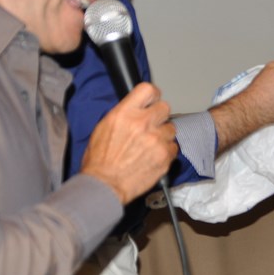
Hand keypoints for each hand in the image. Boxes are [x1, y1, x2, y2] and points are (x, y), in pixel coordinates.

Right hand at [80, 82, 177, 204]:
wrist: (105, 184)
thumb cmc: (100, 160)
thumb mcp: (104, 127)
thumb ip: (124, 114)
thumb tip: (137, 108)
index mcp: (125, 113)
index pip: (148, 90)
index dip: (152, 96)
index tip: (152, 101)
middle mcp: (142, 123)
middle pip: (165, 108)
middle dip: (159, 117)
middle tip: (151, 126)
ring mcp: (156, 139)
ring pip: (171, 128)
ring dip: (163, 135)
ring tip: (150, 145)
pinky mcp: (165, 155)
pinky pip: (173, 147)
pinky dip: (166, 151)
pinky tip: (153, 156)